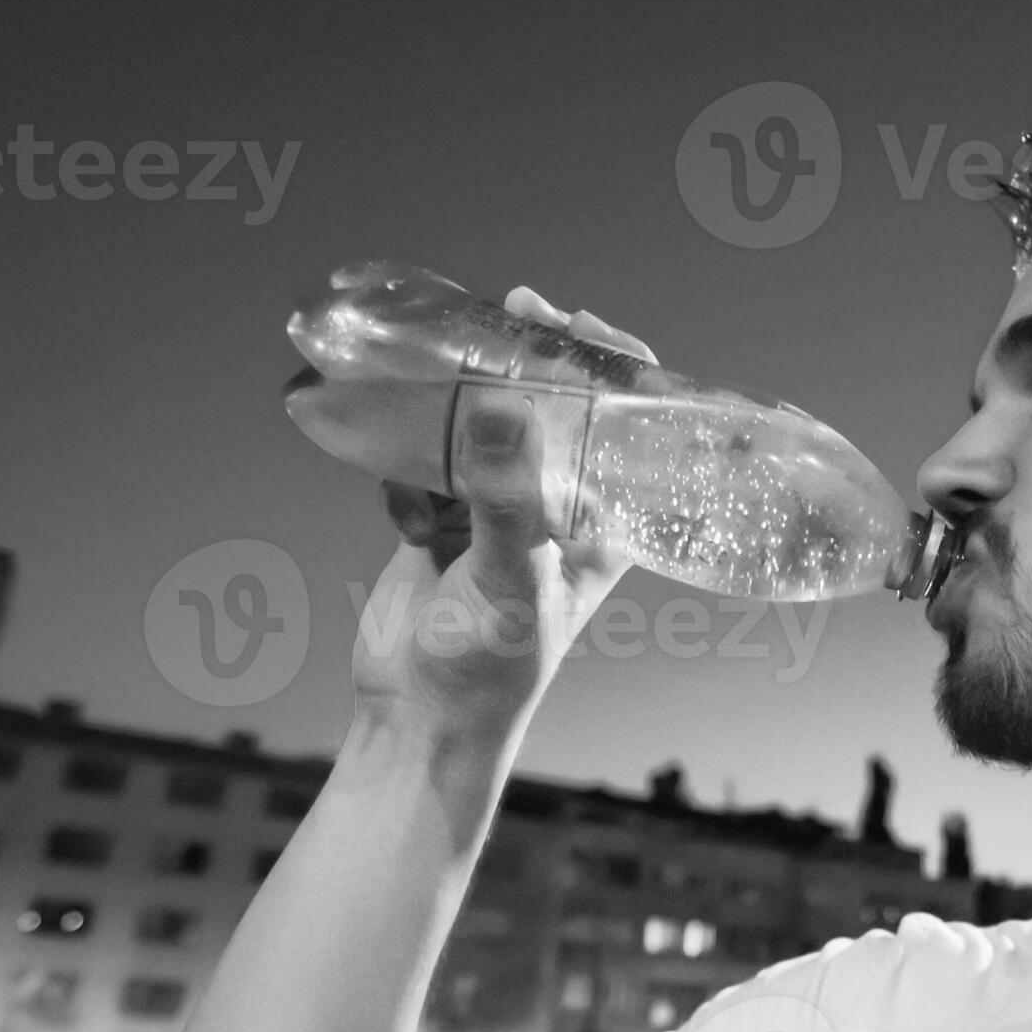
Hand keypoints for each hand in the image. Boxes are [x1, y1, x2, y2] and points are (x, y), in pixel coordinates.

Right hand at [348, 287, 645, 735]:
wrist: (417, 720)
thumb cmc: (491, 667)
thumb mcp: (511, 575)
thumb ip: (507, 493)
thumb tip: (505, 404)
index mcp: (603, 521)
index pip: (627, 423)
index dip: (611, 362)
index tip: (571, 321)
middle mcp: (556, 509)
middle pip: (553, 407)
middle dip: (527, 360)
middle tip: (510, 311)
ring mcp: (495, 511)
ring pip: (481, 426)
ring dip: (456, 409)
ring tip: (444, 381)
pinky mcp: (438, 520)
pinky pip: (423, 461)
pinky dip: (407, 467)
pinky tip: (404, 503)